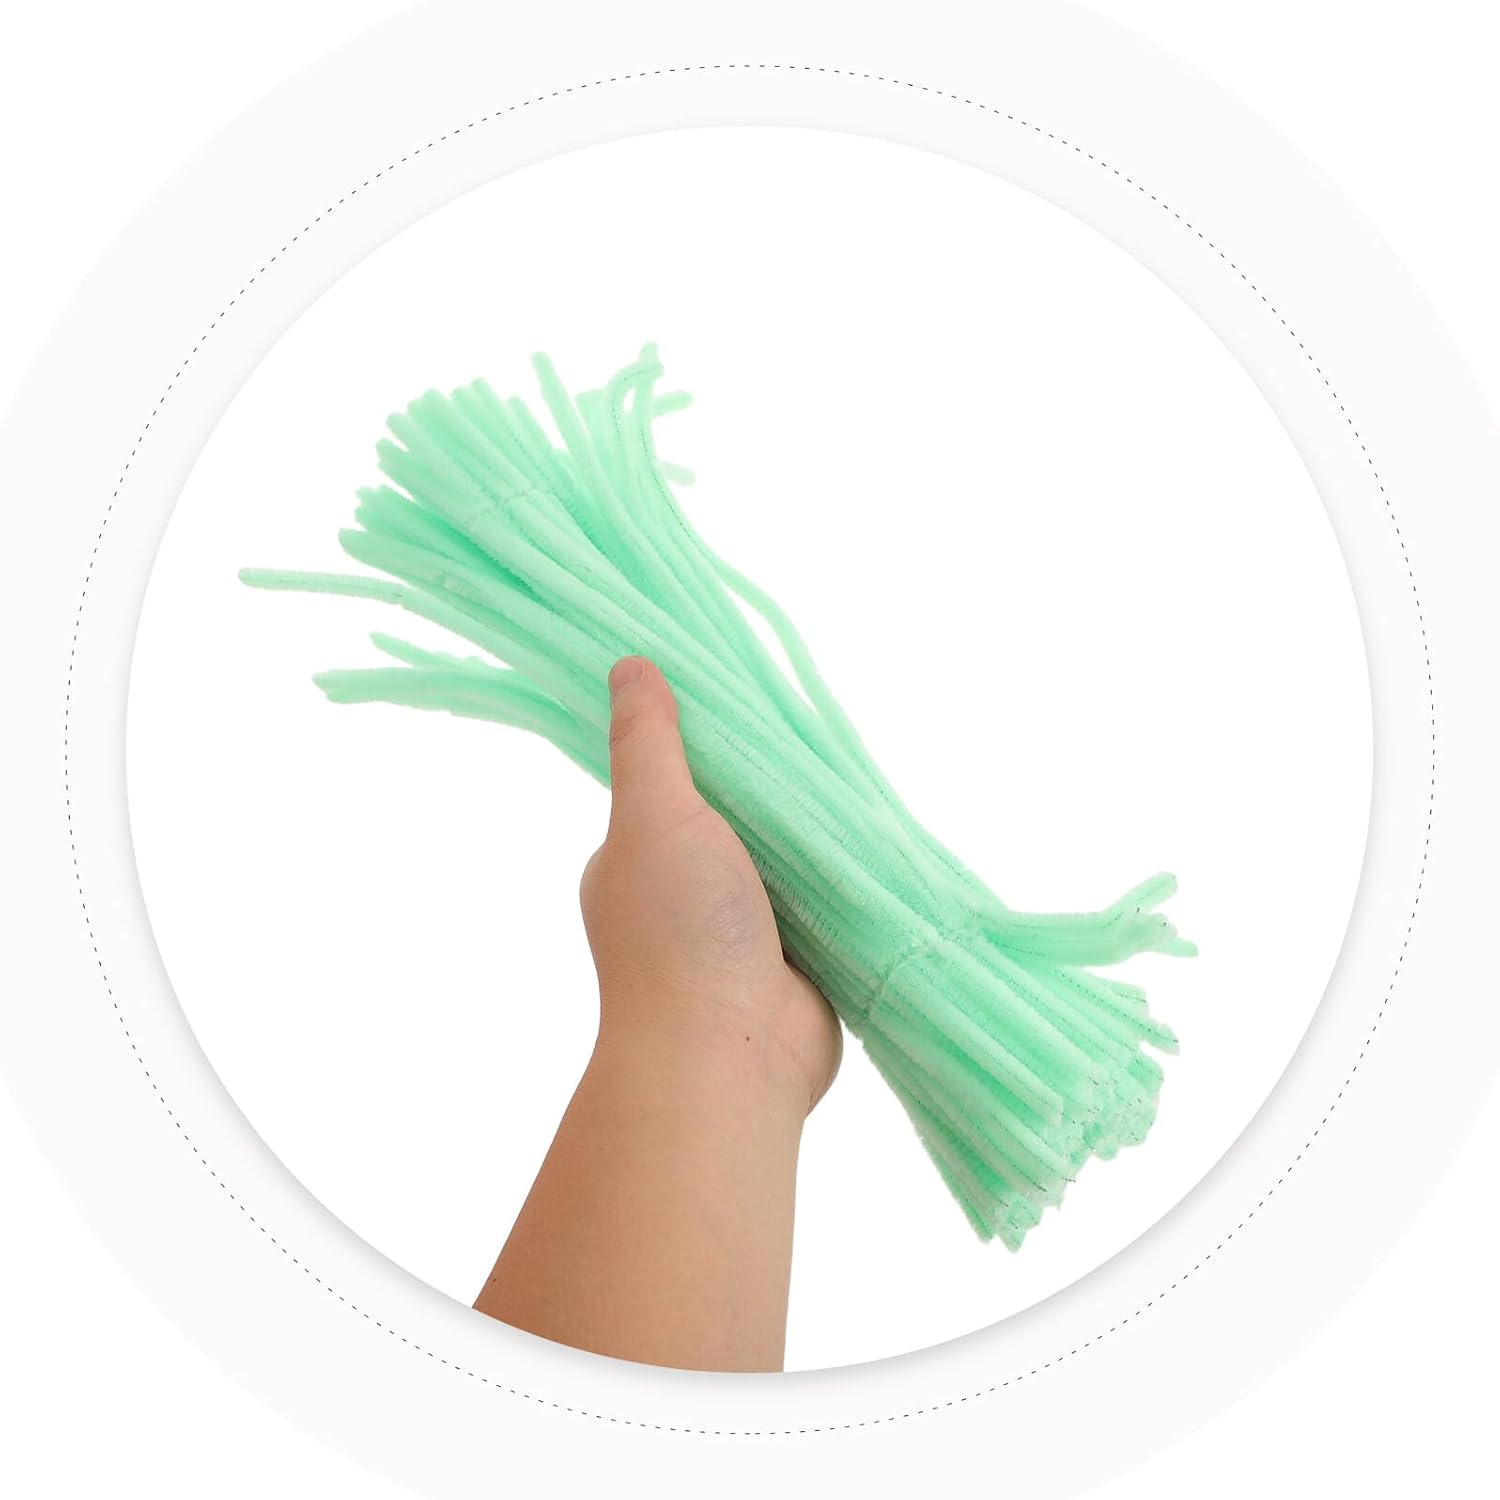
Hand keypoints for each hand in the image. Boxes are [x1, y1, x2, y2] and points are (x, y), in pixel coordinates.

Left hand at [579, 656, 841, 1115]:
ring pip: (785, 862)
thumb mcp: (655, 814)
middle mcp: (684, 894)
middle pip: (737, 819)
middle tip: (813, 745)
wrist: (729, 1058)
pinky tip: (871, 849)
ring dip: (812, 839)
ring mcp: (742, 931)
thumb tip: (629, 664)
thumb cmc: (677, 932)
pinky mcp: (797, 961)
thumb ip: (649, 743)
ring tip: (850, 789)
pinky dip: (843, 882)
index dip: (708, 747)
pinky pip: (823, 904)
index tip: (749, 707)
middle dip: (773, 794)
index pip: (671, 784)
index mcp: (637, 859)